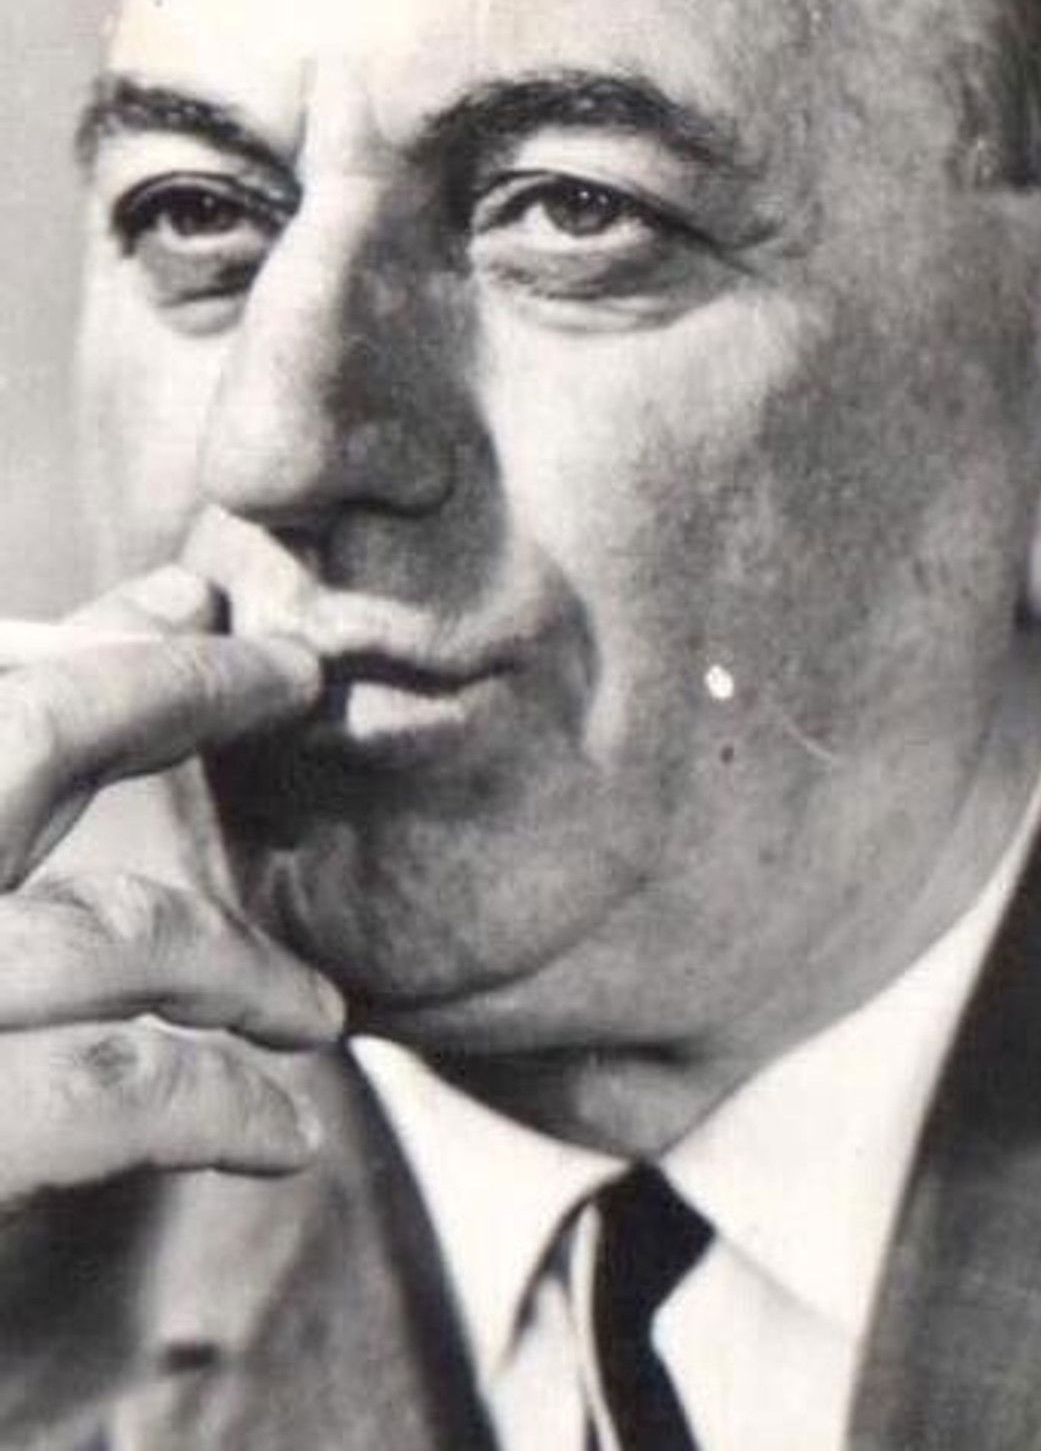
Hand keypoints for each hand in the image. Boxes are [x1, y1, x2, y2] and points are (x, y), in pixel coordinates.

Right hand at [0, 566, 341, 1206]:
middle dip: (173, 687)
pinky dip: (220, 1102)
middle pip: (22, 734)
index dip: (97, 641)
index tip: (193, 603)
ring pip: (106, 925)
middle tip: (291, 672)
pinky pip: (114, 1091)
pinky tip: (282, 1133)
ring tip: (316, 1012)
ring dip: (237, 959)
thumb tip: (135, 630)